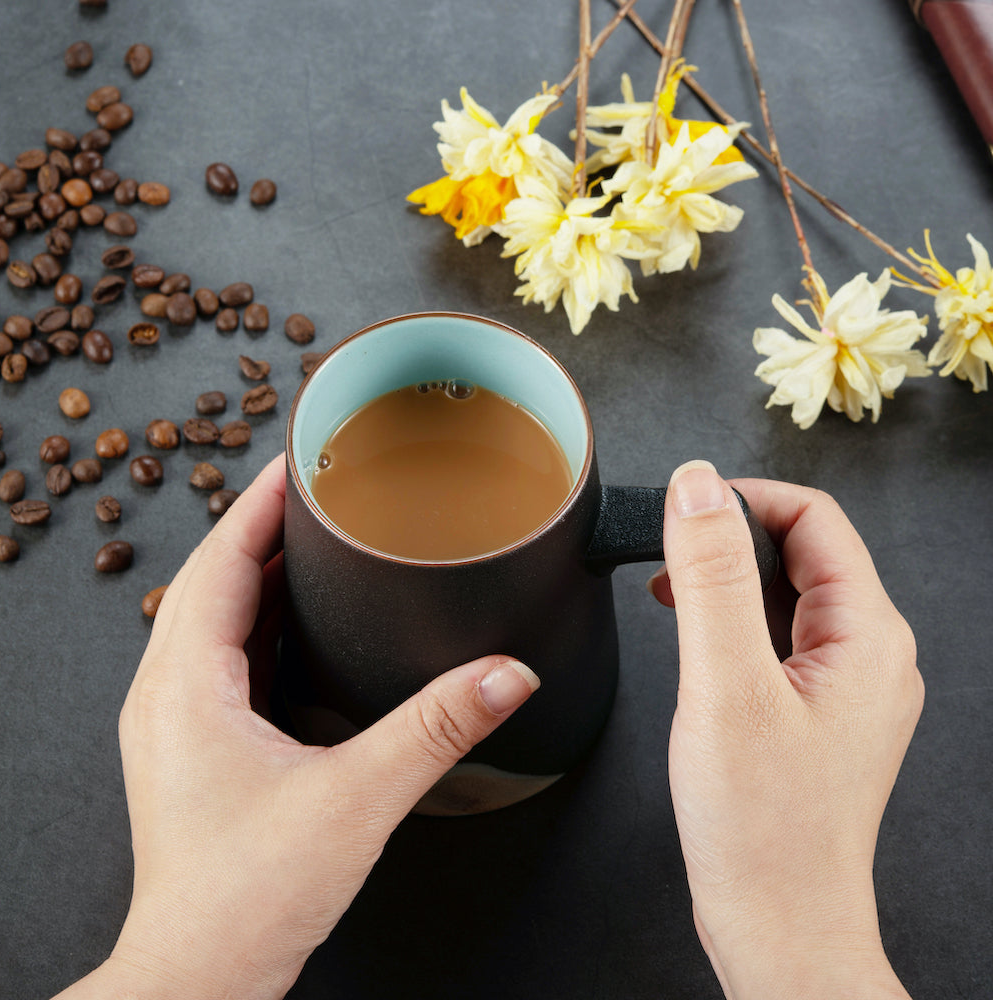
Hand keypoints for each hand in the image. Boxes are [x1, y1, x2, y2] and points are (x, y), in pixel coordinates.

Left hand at [55, 453, 538, 999]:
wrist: (201, 975)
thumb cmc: (247, 898)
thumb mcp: (357, 798)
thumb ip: (439, 728)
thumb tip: (506, 676)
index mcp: (186, 685)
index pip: (218, 559)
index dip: (259, 503)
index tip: (299, 462)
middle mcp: (167, 694)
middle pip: (213, 577)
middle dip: (266, 528)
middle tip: (322, 493)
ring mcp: (176, 721)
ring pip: (213, 615)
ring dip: (260, 572)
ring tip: (316, 541)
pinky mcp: (195, 745)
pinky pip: (221, 654)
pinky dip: (259, 620)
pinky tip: (299, 621)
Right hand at [650, 460, 922, 999]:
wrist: (779, 925)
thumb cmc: (761, 826)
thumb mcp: (725, 684)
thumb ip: (711, 576)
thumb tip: (697, 486)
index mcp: (867, 634)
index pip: (813, 517)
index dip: (743, 500)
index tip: (682, 514)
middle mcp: (870, 653)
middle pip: (802, 551)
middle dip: (730, 542)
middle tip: (668, 562)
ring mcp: (848, 684)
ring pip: (786, 594)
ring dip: (727, 583)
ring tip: (673, 600)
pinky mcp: (819, 710)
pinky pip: (779, 638)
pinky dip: (733, 624)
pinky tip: (696, 644)